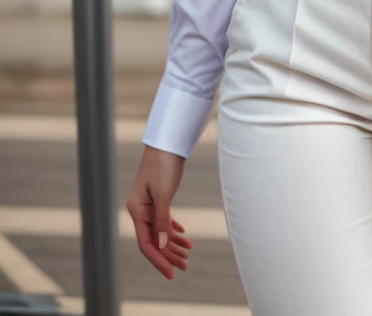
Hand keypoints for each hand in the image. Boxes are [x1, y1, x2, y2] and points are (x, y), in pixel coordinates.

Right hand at [126, 145, 192, 278]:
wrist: (167, 144)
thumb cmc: (162, 165)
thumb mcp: (163, 194)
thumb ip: (162, 219)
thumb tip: (162, 244)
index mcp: (137, 210)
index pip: (146, 243)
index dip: (159, 259)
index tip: (171, 273)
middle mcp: (141, 211)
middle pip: (154, 240)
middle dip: (169, 255)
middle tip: (185, 266)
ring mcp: (149, 205)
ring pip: (160, 232)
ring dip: (173, 244)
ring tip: (188, 254)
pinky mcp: (159, 199)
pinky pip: (164, 221)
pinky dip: (174, 230)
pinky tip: (184, 236)